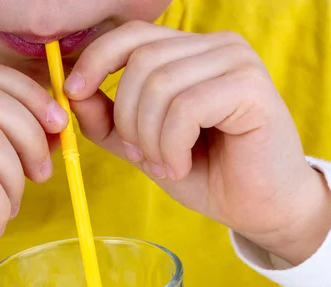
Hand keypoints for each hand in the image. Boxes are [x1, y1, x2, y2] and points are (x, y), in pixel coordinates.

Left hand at [66, 21, 330, 265]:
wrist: (260, 207)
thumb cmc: (205, 171)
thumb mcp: (143, 144)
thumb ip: (109, 119)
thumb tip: (71, 93)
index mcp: (190, 51)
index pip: (132, 34)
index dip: (96, 59)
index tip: (73, 92)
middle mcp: (216, 46)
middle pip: (141, 61)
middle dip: (127, 119)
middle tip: (141, 156)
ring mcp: (237, 61)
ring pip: (160, 85)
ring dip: (149, 138)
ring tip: (165, 164)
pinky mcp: (251, 86)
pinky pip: (185, 107)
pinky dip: (171, 145)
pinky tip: (181, 165)